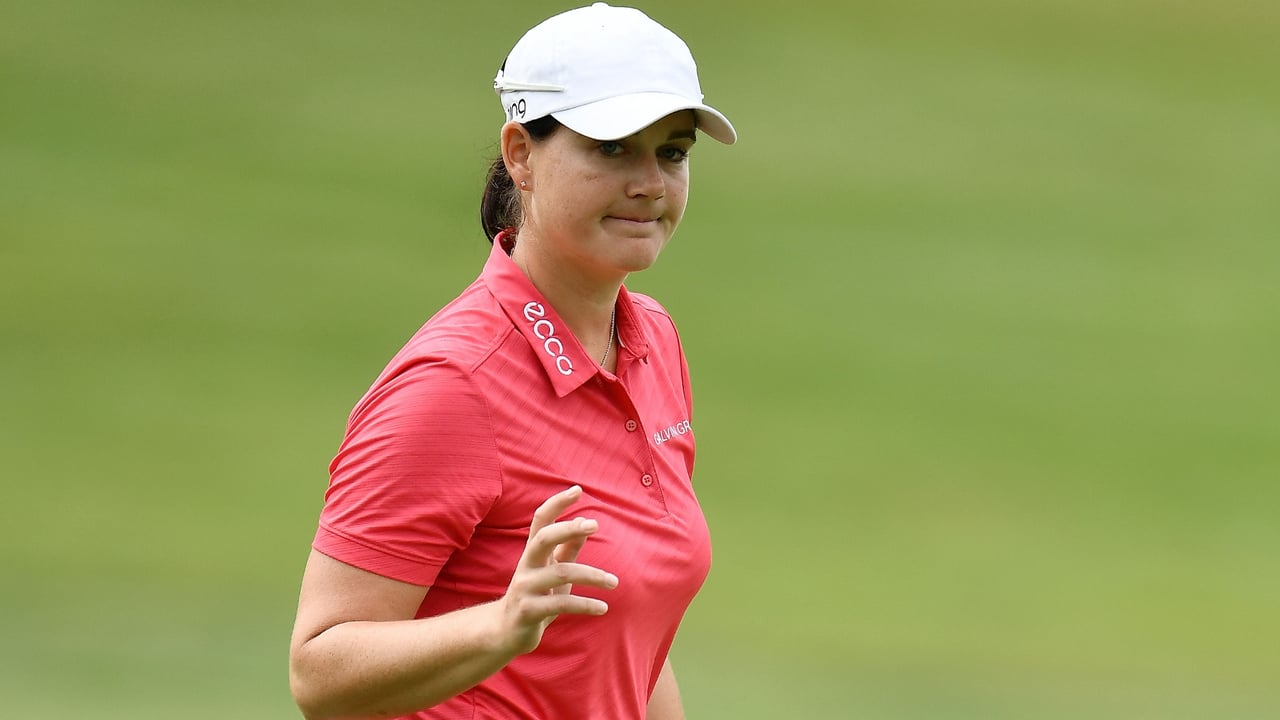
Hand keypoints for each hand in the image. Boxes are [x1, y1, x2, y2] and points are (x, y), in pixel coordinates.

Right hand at [498, 485, 618, 654]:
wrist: (507, 631)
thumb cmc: (537, 595)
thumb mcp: (554, 570)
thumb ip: (568, 549)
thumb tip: (587, 524)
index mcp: (533, 552)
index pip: (541, 519)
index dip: (557, 503)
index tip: (577, 489)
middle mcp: (526, 565)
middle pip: (543, 538)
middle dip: (568, 528)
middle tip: (595, 524)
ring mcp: (525, 587)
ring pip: (562, 573)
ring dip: (592, 575)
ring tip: (614, 582)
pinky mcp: (528, 610)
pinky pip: (561, 604)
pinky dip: (585, 605)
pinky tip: (603, 607)